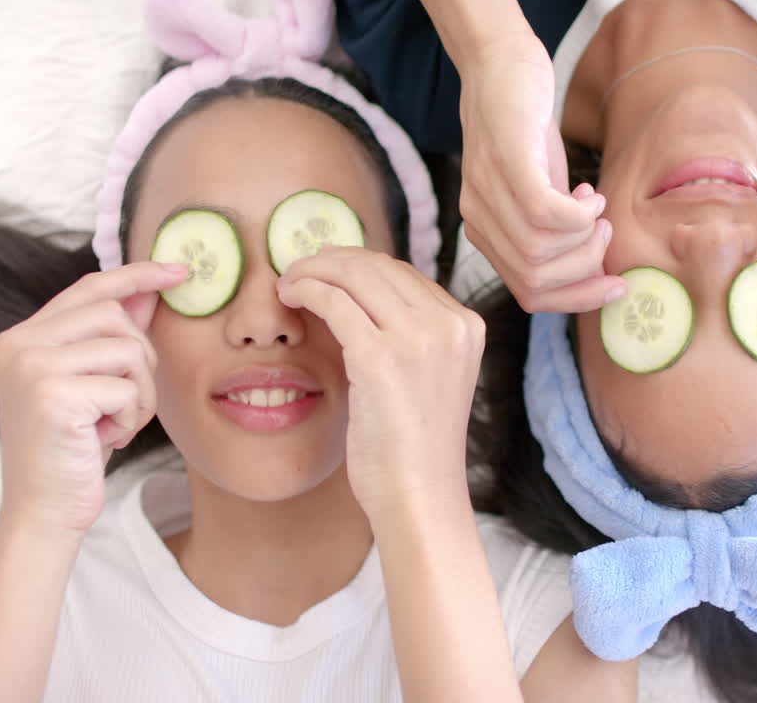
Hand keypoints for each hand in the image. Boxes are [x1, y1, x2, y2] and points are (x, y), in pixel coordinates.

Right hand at [0, 262, 185, 534]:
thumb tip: (149, 291)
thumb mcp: (94, 385)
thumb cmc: (72, 450)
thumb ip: (113, 337)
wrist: (44, 511)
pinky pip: (127, 388)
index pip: (89, 287)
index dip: (136, 275)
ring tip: (115, 423)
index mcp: (21, 337)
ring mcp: (31, 367)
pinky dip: (131, 417)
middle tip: (127, 401)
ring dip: (139, 393)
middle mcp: (18, 344)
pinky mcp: (53, 395)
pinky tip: (106, 439)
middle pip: (115, 315)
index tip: (177, 271)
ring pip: (127, 350)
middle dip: (140, 359)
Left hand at [276, 247, 484, 516]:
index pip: (405, 273)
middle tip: (299, 270)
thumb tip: (355, 291)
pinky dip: (307, 290)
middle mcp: (449, 324)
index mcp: (467, 326)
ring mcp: (417, 339)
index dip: (358, 265)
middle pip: (379, 266)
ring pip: (354, 275)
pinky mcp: (379, 358)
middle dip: (332, 260)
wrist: (419, 495)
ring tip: (289, 282)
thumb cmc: (414, 446)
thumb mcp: (428, 375)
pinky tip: (289, 297)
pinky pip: (333, 302)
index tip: (327, 270)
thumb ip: (408, 334)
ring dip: (313, 270)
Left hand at [457, 35, 625, 311]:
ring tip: (596, 207)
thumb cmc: (527, 132)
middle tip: (603, 231)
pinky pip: (544, 215)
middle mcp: (478, 219)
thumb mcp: (541, 191)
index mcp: (485, 234)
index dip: (576, 300)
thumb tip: (596, 271)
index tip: (614, 287)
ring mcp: (488, 191)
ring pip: (540, 252)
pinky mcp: (507, 161)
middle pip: (535, 281)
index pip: (528, 294)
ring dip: (585, 237)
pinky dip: (579, 214)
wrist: (501, 66)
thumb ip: (555, 233)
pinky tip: (588, 193)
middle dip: (584, 268)